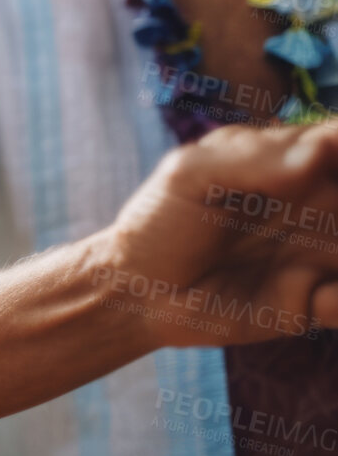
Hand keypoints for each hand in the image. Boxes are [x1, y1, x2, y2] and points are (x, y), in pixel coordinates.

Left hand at [100, 121, 337, 347]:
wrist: (137, 291)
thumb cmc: (159, 222)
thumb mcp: (188, 174)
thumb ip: (250, 158)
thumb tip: (318, 153)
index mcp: (292, 164)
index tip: (332, 161)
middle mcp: (321, 204)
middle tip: (332, 219)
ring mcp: (324, 253)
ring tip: (317, 267)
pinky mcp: (317, 302)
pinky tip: (319, 299)